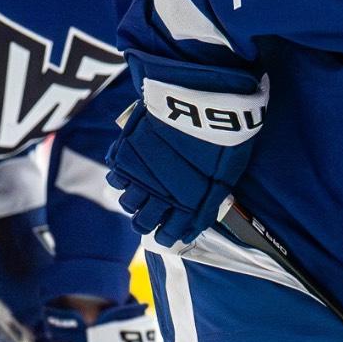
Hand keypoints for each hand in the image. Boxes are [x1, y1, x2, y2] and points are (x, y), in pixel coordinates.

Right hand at [105, 99, 257, 247]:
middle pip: (144, 222)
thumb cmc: (222, 139)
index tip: (165, 235)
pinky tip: (127, 176)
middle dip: (146, 223)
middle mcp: (161, 196)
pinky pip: (115, 178)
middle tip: (148, 218)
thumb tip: (204, 208)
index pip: (171, 232)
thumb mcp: (227, 174)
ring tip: (139, 196)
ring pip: (128, 203)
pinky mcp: (127, 157)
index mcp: (189, 205)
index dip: (167, 236)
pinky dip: (120, 180)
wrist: (200, 105)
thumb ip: (212, 195)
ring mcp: (141, 177)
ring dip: (133, 203)